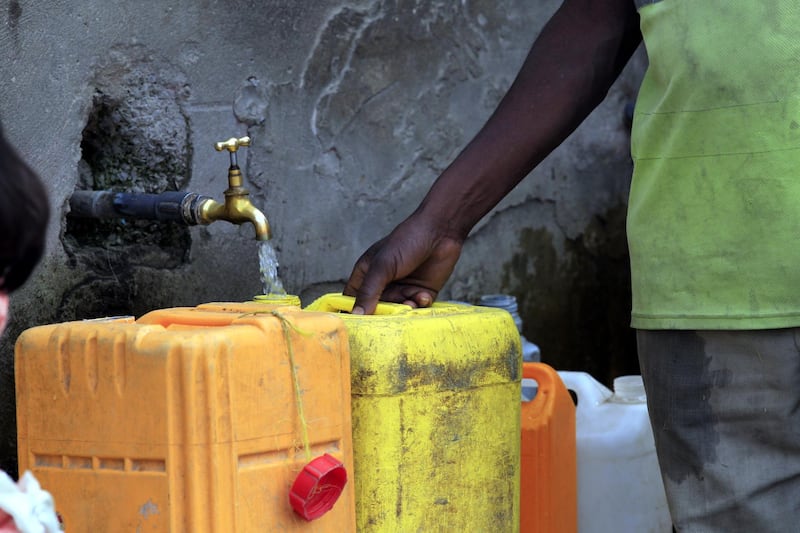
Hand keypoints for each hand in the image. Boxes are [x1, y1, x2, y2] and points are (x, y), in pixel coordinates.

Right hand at [344, 214, 462, 313]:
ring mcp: (402, 290)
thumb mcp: (383, 266)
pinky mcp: (420, 294)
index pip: (351, 300)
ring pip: (398, 312)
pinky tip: (423, 295)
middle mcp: (382, 285)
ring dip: (405, 308)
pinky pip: (417, 309)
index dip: (353, 313)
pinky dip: (419, 304)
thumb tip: (357, 315)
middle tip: (394, 311)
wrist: (441, 232)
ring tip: (413, 297)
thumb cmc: (407, 241)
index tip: (357, 326)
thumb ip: (369, 291)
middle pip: (376, 311)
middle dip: (386, 313)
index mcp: (366, 275)